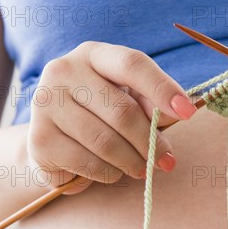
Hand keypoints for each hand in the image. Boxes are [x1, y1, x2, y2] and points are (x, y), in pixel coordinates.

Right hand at [27, 41, 196, 193]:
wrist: (54, 143)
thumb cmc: (100, 117)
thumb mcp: (127, 101)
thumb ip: (151, 103)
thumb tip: (177, 112)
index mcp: (92, 55)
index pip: (132, 64)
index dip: (163, 88)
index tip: (188, 112)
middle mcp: (63, 71)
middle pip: (122, 111)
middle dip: (150, 142)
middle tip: (167, 161)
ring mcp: (45, 105)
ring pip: (106, 142)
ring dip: (133, 162)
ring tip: (141, 168)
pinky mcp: (40, 141)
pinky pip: (90, 163)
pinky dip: (110, 174)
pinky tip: (113, 171)